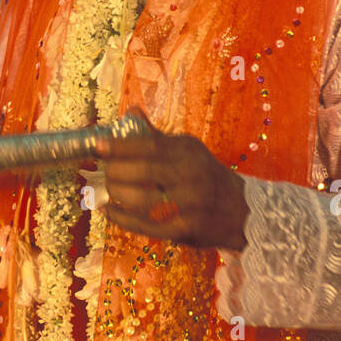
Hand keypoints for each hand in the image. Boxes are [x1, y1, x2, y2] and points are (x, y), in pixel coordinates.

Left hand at [94, 109, 246, 248]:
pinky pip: (147, 225)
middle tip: (102, 172)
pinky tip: (108, 212)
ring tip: (105, 191)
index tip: (98, 146)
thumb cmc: (206, 176)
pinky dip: (123, 219)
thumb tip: (131, 111)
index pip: (150, 146)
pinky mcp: (186, 229)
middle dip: (115, 172)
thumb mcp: (189, 151)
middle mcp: (190, 175)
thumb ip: (157, 136)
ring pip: (143, 200)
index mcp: (188, 152)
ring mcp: (189, 204)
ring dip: (117, 195)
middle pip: (144, 172)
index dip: (120, 146)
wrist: (243, 210)